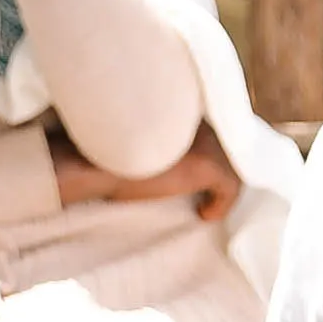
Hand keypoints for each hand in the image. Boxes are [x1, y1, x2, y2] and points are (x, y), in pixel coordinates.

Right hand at [48, 121, 246, 221]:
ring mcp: (208, 140)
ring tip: (205, 203)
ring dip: (219, 186)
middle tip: (207, 189)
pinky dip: (220, 204)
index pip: (206, 126)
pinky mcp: (210, 165)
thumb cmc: (100, 152)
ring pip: (229, 165)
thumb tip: (162, 159)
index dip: (205, 148)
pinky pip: (229, 188)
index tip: (195, 166)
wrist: (93, 161)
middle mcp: (198, 118)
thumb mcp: (132, 139)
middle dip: (217, 166)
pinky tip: (204, 215)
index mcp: (179, 106)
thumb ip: (154, 139)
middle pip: (224, 143)